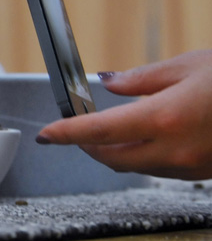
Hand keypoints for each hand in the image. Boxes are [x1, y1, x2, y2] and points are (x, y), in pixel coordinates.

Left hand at [36, 50, 211, 179]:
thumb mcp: (188, 66)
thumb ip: (141, 79)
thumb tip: (110, 85)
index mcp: (165, 119)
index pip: (98, 133)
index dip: (66, 134)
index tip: (45, 133)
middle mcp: (176, 150)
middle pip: (112, 158)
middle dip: (86, 145)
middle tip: (72, 128)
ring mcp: (192, 167)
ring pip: (136, 167)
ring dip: (115, 152)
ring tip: (106, 129)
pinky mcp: (206, 173)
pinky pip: (162, 169)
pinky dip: (144, 155)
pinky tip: (144, 137)